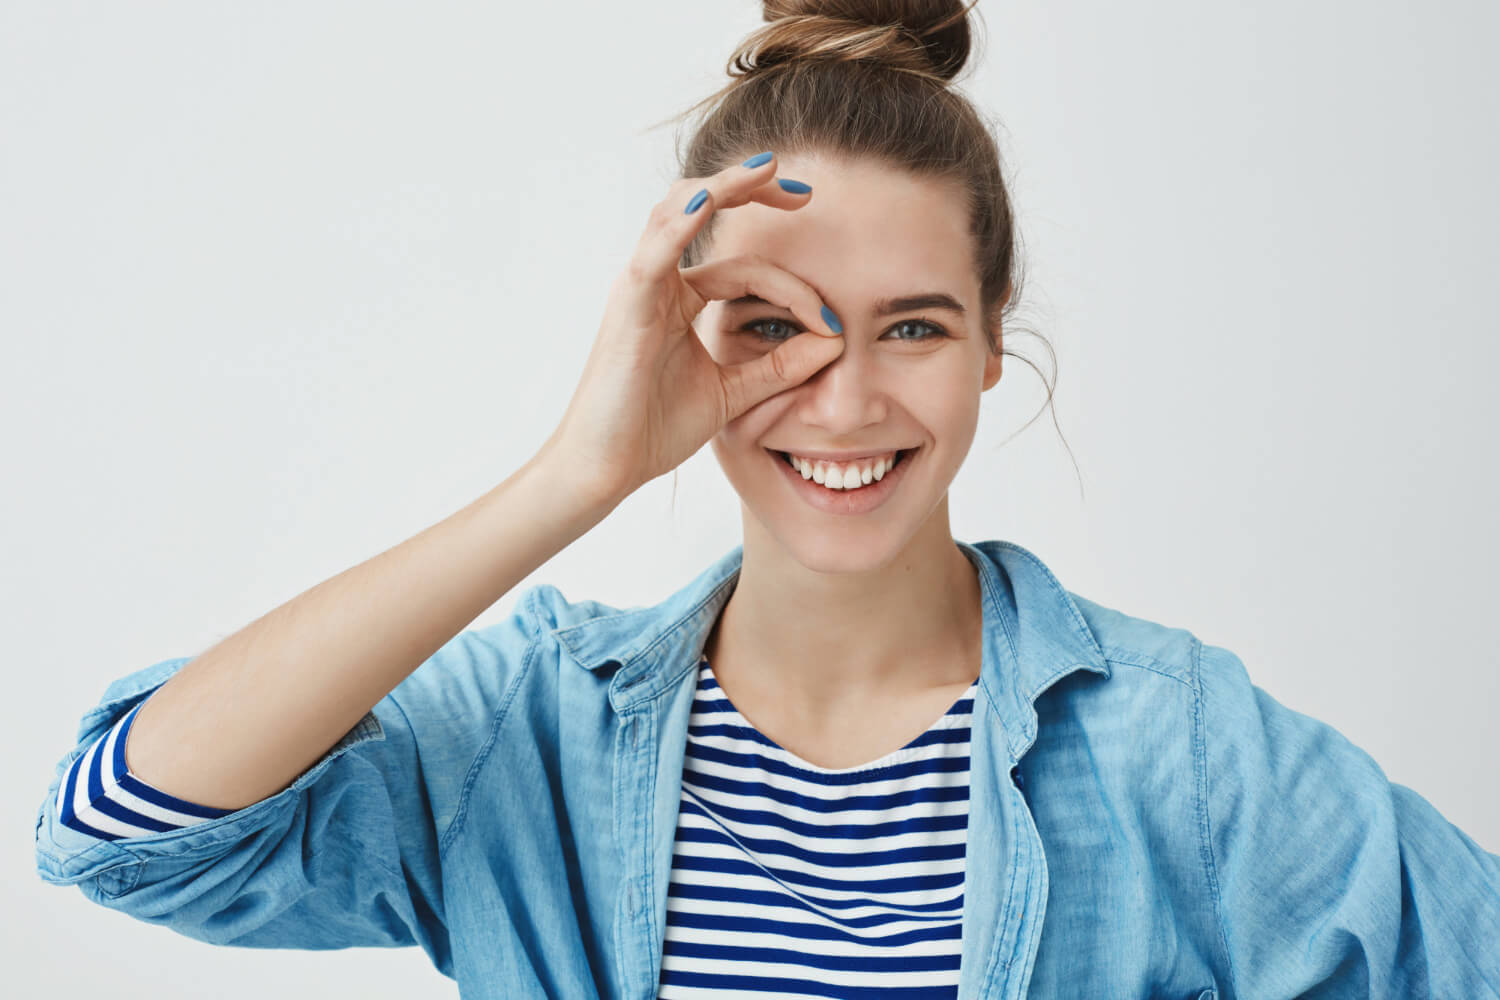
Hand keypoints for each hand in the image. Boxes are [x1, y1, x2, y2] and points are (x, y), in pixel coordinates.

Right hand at [540, 152, 843, 505]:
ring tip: (767, 169)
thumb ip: (780, 366)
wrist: (605, 468)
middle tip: (803, 191)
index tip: (832, 322)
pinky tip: (712, 196)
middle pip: (706, 214)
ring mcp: (640, 288)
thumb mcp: (734, 393)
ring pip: (680, 212)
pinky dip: (684, 218)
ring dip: (724, 186)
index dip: (794, 290)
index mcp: (679, 301)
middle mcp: (657, 284)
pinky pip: (656, 249)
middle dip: (753, 192)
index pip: (746, 272)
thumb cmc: (653, 430)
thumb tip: (833, 340)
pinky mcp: (629, 304)